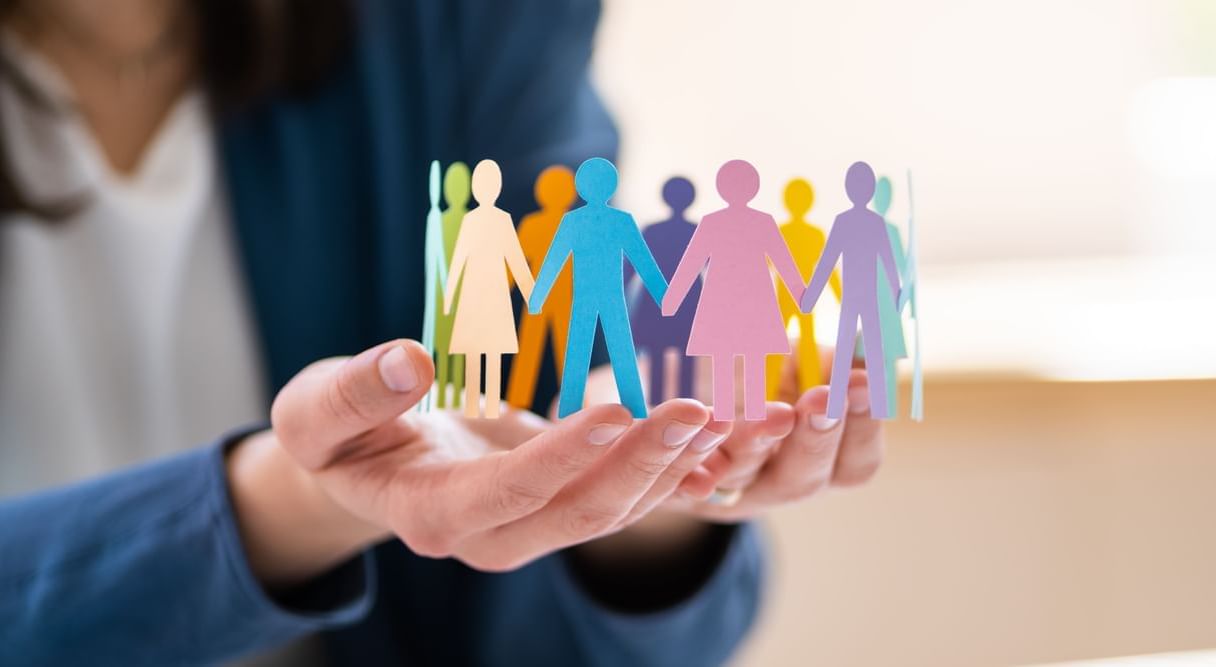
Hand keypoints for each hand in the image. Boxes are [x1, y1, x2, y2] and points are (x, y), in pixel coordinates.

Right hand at [228, 340, 731, 588]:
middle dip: (644, 463)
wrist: (359, 464)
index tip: (617, 410)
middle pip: (579, 512)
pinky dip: (668, 469)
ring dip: (669, 468)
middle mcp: (490, 538)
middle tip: (697, 410)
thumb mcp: (312, 411)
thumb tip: (405, 362)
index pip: (512, 490)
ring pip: (612, 511)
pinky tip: (709, 432)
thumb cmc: (335, 432)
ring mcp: (530, 530)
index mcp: (431, 514)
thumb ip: (351, 394)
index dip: (566, 455)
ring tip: (719, 417)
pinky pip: (622, 498)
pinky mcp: (559, 508)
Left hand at [667, 366, 883, 522]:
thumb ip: (831, 352)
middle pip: (804, 478)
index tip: (862, 382)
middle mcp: (777, 481)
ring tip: (770, 413)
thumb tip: (867, 333)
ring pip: (742, 473)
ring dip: (756, 442)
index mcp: (823, 458)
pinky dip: (689, 460)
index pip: (856, 462)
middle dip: (816, 437)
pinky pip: (680, 476)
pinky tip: (697, 435)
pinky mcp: (675, 478)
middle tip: (822, 400)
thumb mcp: (800, 352)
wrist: (689, 378)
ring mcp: (724, 484)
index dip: (864, 425)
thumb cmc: (761, 363)